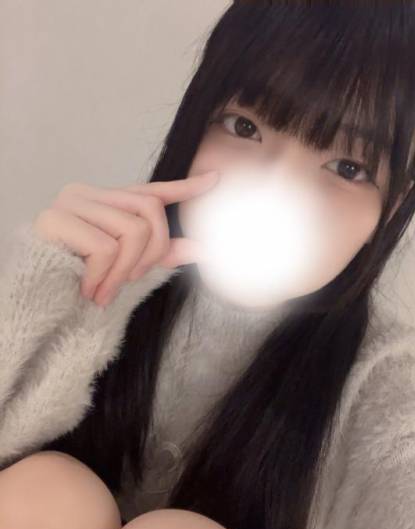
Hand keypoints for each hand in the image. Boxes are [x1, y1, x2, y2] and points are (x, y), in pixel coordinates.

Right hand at [32, 172, 218, 305]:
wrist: (37, 299)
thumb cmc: (81, 281)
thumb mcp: (127, 267)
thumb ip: (160, 254)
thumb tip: (200, 248)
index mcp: (107, 201)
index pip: (151, 190)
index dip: (184, 188)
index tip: (214, 180)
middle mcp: (89, 193)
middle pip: (150, 210)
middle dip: (153, 253)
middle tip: (131, 280)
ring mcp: (71, 203)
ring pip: (132, 230)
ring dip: (125, 272)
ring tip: (105, 291)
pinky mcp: (55, 218)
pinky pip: (104, 248)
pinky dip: (104, 277)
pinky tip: (90, 291)